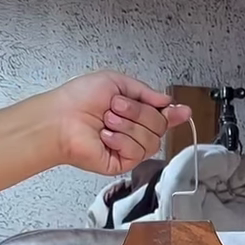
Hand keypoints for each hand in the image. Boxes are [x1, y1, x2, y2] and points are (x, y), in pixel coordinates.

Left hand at [51, 72, 190, 175]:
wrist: (62, 119)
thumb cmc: (79, 99)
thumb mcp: (116, 82)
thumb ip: (145, 92)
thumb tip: (167, 100)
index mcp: (134, 111)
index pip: (162, 115)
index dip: (174, 113)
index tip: (183, 111)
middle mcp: (134, 130)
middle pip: (160, 126)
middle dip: (139, 113)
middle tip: (115, 107)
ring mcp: (128, 148)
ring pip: (151, 139)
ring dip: (128, 126)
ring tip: (107, 121)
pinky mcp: (121, 163)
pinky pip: (137, 152)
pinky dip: (121, 141)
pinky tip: (105, 137)